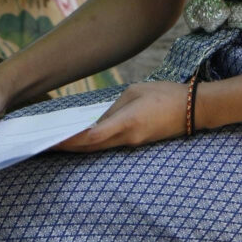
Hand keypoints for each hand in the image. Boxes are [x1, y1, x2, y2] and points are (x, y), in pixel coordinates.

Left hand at [56, 81, 187, 151]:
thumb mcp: (136, 93)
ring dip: (80, 147)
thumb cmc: (165, 94)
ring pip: (100, 148)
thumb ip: (114, 108)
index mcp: (127, 123)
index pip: (91, 137)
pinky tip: (83, 139)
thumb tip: (97, 121)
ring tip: (59, 142)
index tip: (52, 141)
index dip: (70, 141)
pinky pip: (112, 145)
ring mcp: (134, 143)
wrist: (195, 109)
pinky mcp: (139, 143)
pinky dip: (95, 144)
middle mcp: (128, 139)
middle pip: (91, 147)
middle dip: (68, 147)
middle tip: (46, 145)